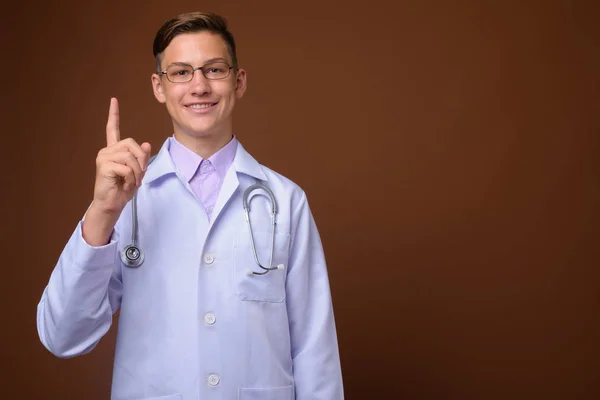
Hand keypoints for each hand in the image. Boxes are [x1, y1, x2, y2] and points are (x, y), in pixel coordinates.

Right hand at [92, 97, 151, 215]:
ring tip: (132, 182)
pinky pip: (127, 167)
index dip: (114, 114)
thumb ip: (141, 158)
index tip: (114, 100)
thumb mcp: (137, 172)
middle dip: (141, 160)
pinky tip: (126, 185)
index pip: (113, 128)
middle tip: (139, 175)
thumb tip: (146, 144)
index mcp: (113, 150)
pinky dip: (132, 179)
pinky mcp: (104, 166)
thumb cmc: (123, 189)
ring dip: (137, 172)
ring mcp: (104, 157)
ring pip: (131, 157)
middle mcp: (107, 150)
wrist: (112, 204)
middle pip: (132, 143)